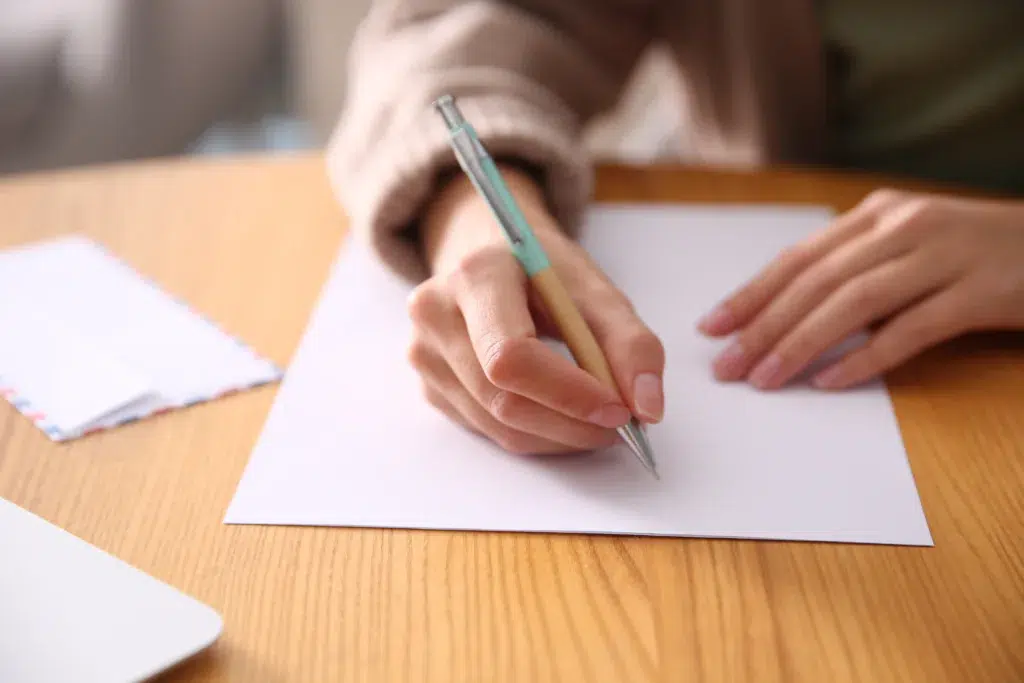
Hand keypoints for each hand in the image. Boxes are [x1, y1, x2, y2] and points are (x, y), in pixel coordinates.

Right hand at [406, 167, 664, 453]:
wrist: (491, 256)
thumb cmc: (544, 272)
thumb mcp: (596, 290)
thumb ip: (631, 344)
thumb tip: (647, 409)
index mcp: (476, 275)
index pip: (512, 356)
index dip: (568, 393)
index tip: (619, 410)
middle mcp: (435, 313)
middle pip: (503, 398)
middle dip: (571, 423)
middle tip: (620, 424)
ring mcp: (424, 353)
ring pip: (497, 424)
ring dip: (558, 436)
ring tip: (596, 420)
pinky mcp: (428, 386)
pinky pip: (487, 431)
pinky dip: (535, 434)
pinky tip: (559, 414)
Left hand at [697, 189, 1023, 389]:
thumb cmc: (971, 252)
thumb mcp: (905, 247)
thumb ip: (852, 270)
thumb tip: (785, 317)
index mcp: (877, 215)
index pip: (798, 258)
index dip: (751, 294)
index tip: (712, 327)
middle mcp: (903, 227)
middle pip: (817, 282)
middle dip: (763, 326)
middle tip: (726, 366)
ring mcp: (943, 256)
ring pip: (854, 303)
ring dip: (800, 344)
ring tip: (764, 379)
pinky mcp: (978, 292)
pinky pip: (910, 330)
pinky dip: (866, 358)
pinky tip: (830, 382)